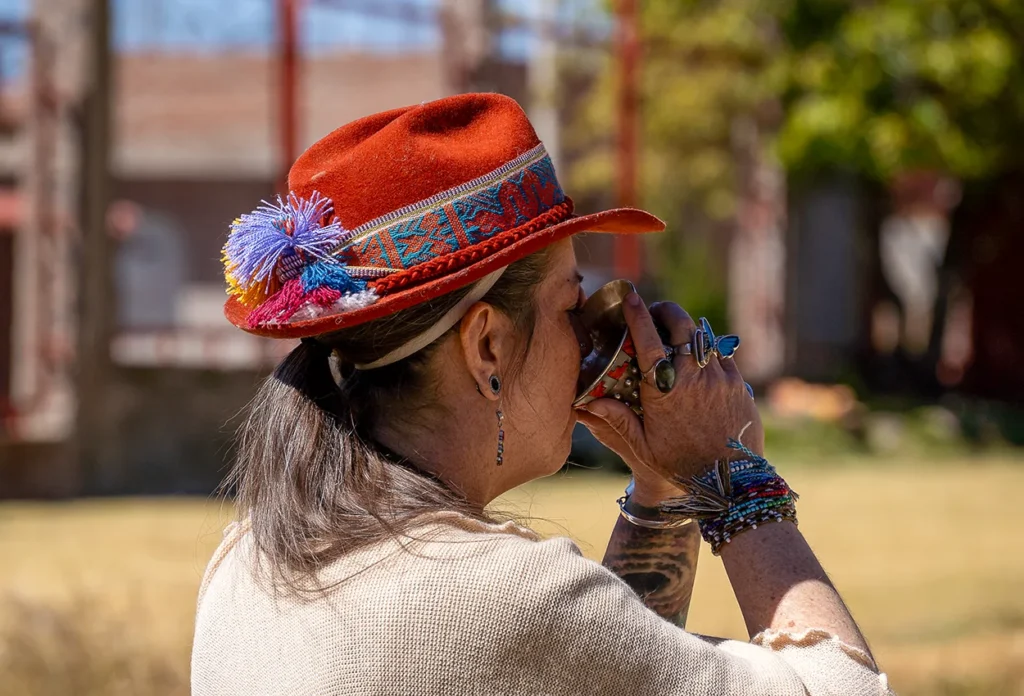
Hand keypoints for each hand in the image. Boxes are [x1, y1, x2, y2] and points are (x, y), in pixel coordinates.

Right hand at [575, 293, 762, 491]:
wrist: (732, 482)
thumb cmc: (681, 465)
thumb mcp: (643, 447)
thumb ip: (616, 420)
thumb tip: (586, 402)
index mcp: (664, 392)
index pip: (648, 341)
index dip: (638, 315)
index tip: (631, 298)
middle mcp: (693, 379)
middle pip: (681, 325)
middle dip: (667, 311)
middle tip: (656, 312)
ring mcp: (720, 378)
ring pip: (704, 336)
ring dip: (688, 329)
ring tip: (678, 333)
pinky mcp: (739, 384)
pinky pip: (722, 354)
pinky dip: (708, 349)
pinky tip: (700, 358)